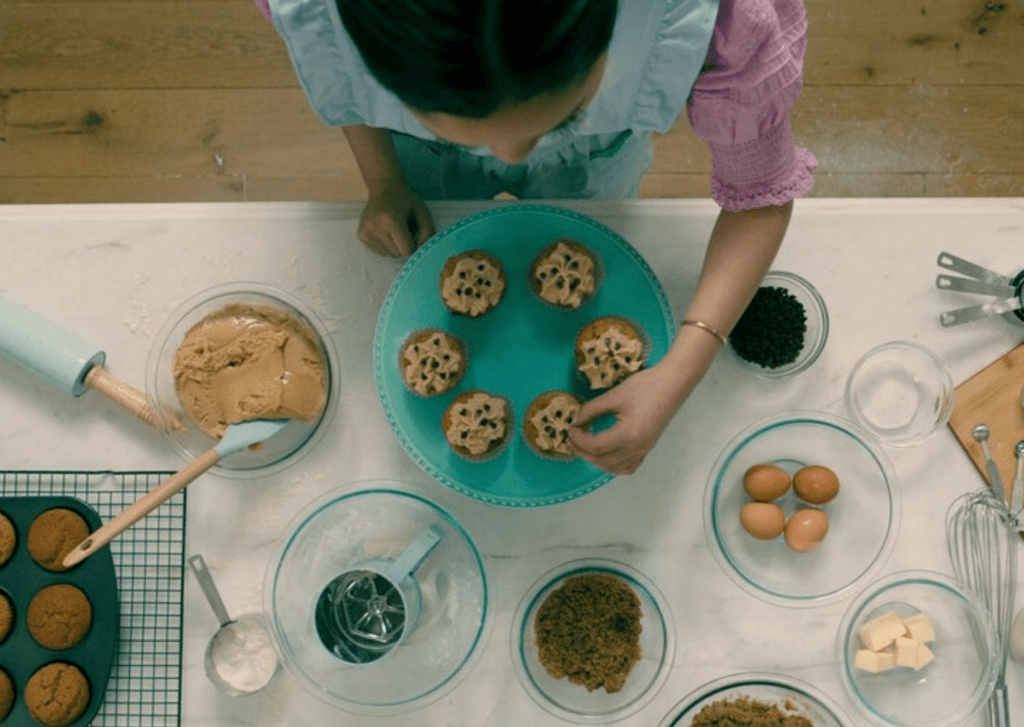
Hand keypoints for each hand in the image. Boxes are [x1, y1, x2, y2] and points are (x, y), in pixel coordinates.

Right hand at [357, 179, 434, 256]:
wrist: (384, 187)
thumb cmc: (406, 200)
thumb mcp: (422, 212)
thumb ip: (427, 233)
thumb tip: (422, 252)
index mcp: (391, 220)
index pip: (406, 250)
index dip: (413, 245)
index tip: (413, 234)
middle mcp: (375, 227)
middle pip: (397, 254)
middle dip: (404, 246)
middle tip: (404, 229)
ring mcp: (366, 231)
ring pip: (388, 254)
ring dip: (395, 246)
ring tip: (394, 229)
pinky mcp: (361, 235)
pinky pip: (380, 252)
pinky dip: (386, 246)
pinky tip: (386, 231)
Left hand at [567, 361, 689, 475]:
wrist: (673, 384)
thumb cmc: (646, 386)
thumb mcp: (614, 395)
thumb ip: (592, 409)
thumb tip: (577, 420)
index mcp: (629, 435)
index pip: (596, 446)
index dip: (578, 440)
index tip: (570, 429)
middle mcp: (637, 447)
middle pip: (603, 461)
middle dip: (583, 452)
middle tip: (571, 440)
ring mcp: (644, 450)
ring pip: (615, 468)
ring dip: (596, 461)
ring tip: (584, 447)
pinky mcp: (648, 447)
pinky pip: (628, 466)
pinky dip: (613, 464)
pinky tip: (604, 453)